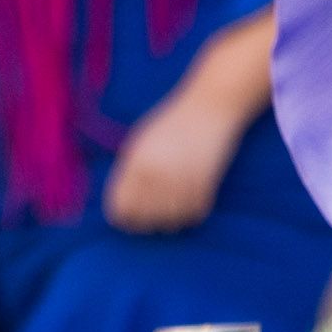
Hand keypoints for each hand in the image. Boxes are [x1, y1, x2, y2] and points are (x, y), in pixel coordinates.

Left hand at [103, 85, 245, 232]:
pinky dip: (189, 214)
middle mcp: (158, 175)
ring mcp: (183, 181)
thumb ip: (129, 171)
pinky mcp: (207, 186)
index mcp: (137, 163)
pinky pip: (193, 216)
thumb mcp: (140, 142)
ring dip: (167, 220)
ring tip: (167, 208)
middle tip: (146, 217)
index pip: (121, 206)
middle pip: (144, 219)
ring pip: (170, 222)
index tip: (124, 218)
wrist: (209, 109)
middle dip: (143, 222)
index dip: (121, 216)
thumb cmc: (170, 123)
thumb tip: (121, 202)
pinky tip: (186, 203)